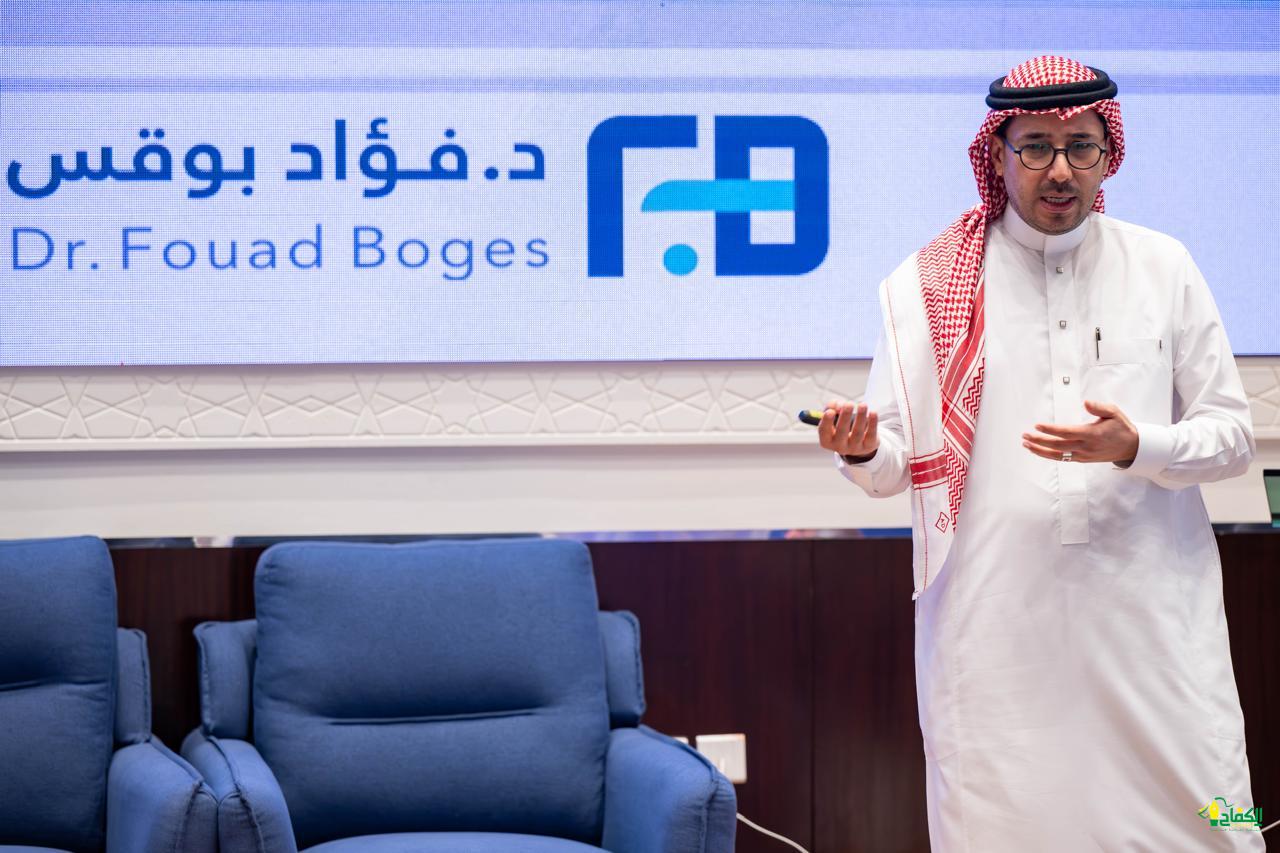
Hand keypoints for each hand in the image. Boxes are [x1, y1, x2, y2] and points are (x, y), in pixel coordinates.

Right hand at [818, 400, 878, 461]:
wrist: (859, 442)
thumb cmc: (843, 426)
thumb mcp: (834, 417)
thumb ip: (832, 407)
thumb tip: (837, 405)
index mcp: (827, 440)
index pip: (824, 431)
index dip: (826, 421)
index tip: (830, 411)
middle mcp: (839, 447)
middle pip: (842, 432)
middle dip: (845, 417)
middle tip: (849, 404)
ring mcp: (854, 448)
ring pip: (857, 433)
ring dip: (860, 417)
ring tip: (862, 405)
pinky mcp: (868, 446)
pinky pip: (870, 435)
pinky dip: (872, 423)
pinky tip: (873, 413)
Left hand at [1022, 400, 1138, 463]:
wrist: (1131, 447)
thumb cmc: (1121, 427)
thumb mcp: (1114, 412)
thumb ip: (1099, 407)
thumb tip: (1086, 402)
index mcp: (1092, 434)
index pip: (1066, 432)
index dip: (1051, 429)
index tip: (1038, 425)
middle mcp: (1086, 447)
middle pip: (1057, 445)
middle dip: (1039, 440)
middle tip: (1025, 435)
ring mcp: (1083, 455)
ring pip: (1057, 455)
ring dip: (1040, 450)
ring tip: (1026, 444)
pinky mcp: (1082, 460)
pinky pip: (1062, 459)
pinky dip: (1048, 455)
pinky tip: (1038, 450)